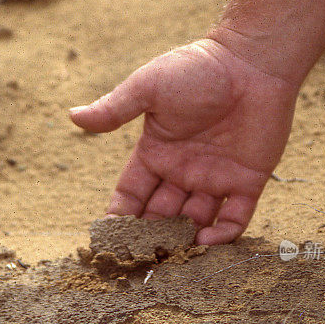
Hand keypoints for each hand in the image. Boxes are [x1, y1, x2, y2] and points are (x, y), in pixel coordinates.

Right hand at [70, 38, 297, 244]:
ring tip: (172, 261)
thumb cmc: (198, 69)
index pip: (131, 194)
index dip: (120, 217)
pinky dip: (223, 235)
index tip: (107, 241)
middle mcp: (183, 171)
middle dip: (150, 237)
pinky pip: (235, 218)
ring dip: (184, 242)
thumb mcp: (149, 87)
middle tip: (140, 260)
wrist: (252, 62)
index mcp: (157, 152)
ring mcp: (216, 178)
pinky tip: (206, 243)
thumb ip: (115, 109)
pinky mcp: (248, 182)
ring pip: (195, 222)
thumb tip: (72, 116)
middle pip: (161, 215)